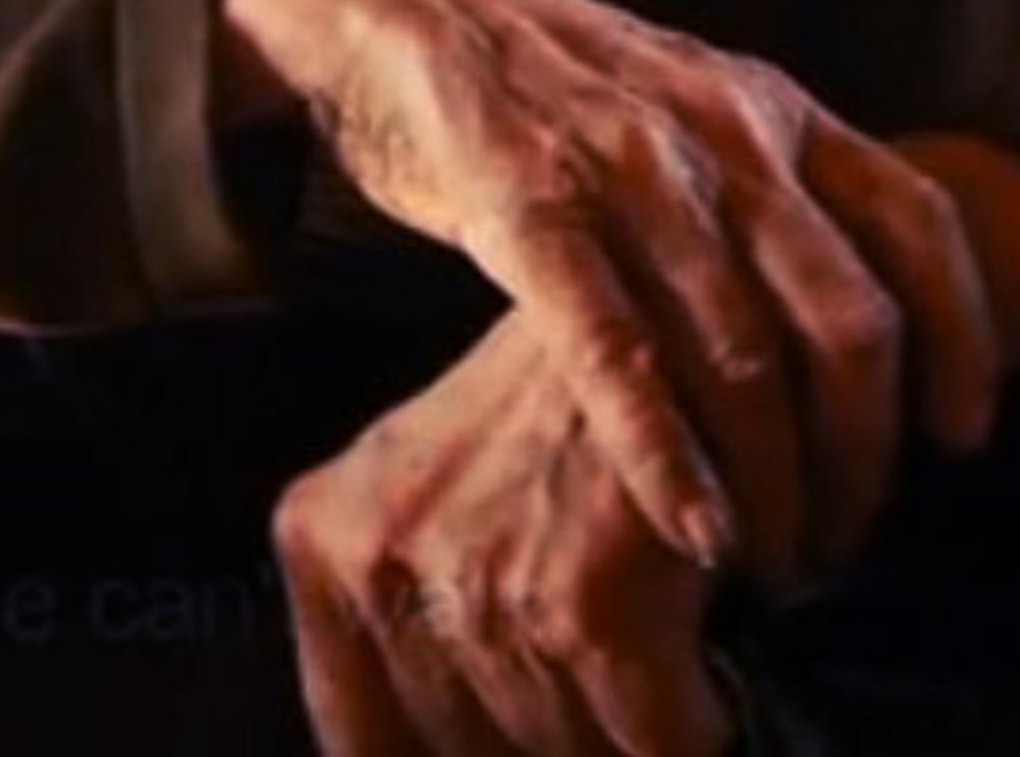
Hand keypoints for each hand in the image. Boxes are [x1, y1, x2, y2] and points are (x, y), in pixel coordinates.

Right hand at [222, 0, 995, 576]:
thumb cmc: (538, 80)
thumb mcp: (680, 102)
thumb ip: (762, 190)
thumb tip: (837, 316)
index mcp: (770, 105)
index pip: (917, 226)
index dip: (960, 343)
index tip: (958, 442)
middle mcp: (720, 131)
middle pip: (845, 319)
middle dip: (861, 453)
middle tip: (843, 542)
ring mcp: (625, 167)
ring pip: (741, 351)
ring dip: (771, 478)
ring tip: (770, 563)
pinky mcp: (524, 204)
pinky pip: (617, 348)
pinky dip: (665, 451)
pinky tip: (694, 528)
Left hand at [278, 311, 725, 756]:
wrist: (673, 308)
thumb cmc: (557, 407)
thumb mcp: (436, 490)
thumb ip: (408, 614)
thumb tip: (440, 740)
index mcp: (321, 538)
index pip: (357, 741)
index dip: (434, 756)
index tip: (488, 746)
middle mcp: (378, 563)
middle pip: (467, 753)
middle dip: (544, 743)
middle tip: (594, 699)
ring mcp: (476, 586)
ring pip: (562, 754)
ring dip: (617, 734)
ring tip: (646, 675)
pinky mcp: (582, 607)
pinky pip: (651, 745)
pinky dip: (691, 728)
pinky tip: (698, 682)